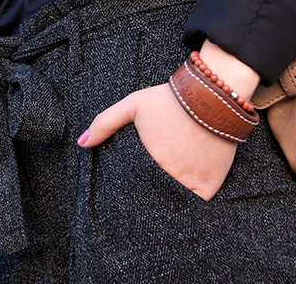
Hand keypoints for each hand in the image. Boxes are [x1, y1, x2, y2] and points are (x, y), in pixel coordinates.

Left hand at [77, 41, 260, 200]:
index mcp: (149, 159)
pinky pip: (199, 201)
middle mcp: (170, 175)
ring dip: (171, 197)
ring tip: (167, 189)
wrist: (214, 94)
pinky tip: (188, 189)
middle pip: (154, 196)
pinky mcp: (212, 182)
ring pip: (175, 201)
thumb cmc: (170, 99)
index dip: (132, 189)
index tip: (133, 186)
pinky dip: (194, 199)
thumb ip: (105, 123)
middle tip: (149, 188)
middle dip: (149, 195)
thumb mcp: (134, 104)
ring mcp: (192, 181)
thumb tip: (81, 143)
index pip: (134, 187)